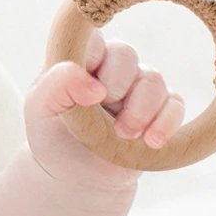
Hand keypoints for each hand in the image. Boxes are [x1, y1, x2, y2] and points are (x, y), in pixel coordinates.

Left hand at [25, 31, 184, 190]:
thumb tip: (95, 86)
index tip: (88, 88)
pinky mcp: (159, 112)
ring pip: (153, 79)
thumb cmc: (51, 135)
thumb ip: (57, 84)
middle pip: (126, 55)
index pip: (92, 38)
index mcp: (79, 59)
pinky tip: (152, 141)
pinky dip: (166, 122)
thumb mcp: (39, 109)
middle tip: (101, 115)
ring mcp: (137, 89)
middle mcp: (110, 68)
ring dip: (141, 109)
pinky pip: (175, 104)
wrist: (73, 177)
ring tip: (124, 135)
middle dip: (117, 87)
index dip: (94, 56)